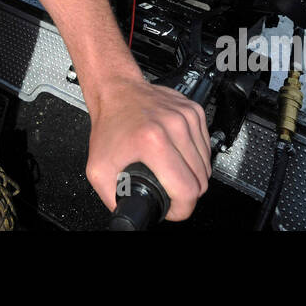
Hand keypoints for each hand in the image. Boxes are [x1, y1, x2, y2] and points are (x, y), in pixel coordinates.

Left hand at [85, 75, 212, 220]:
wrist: (116, 91)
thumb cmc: (109, 126)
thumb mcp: (99, 170)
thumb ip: (114, 198)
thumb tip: (129, 214)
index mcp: (152, 141)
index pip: (187, 190)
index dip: (180, 209)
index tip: (171, 208)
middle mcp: (174, 126)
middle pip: (201, 181)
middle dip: (186, 194)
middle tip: (169, 190)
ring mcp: (187, 117)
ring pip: (206, 165)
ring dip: (193, 175)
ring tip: (171, 171)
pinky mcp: (194, 111)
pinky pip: (206, 147)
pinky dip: (196, 157)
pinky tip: (178, 154)